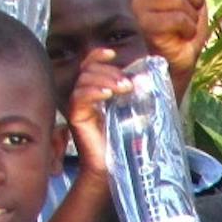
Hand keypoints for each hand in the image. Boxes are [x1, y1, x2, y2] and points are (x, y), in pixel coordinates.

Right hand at [65, 49, 130, 177]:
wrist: (113, 167)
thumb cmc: (123, 142)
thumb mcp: (134, 113)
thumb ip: (137, 96)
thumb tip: (146, 79)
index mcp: (95, 92)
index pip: (90, 65)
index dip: (99, 55)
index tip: (113, 53)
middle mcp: (83, 96)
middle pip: (89, 70)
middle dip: (110, 71)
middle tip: (128, 84)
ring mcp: (78, 106)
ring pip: (84, 80)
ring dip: (105, 80)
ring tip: (123, 88)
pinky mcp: (75, 117)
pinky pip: (80, 97)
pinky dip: (94, 91)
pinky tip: (108, 95)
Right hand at [135, 0, 210, 88]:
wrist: (180, 62)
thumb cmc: (186, 33)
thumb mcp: (194, 3)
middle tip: (194, 14)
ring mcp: (140, 6)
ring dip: (192, 17)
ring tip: (187, 28)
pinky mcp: (145, 23)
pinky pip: (176, 17)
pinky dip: (188, 28)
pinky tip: (183, 36)